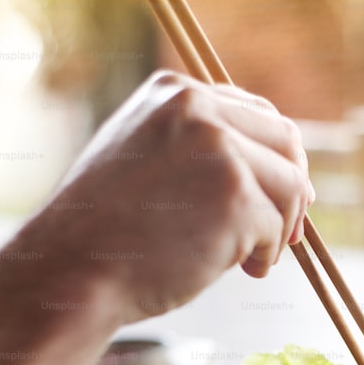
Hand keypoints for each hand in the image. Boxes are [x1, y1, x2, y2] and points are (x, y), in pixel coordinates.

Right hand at [21, 69, 312, 321]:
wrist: (70, 270)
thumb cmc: (106, 229)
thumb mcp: (144, 158)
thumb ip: (197, 148)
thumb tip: (275, 169)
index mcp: (176, 94)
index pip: (257, 115)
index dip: (277, 159)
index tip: (279, 195)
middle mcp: (199, 109)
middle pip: (287, 143)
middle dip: (293, 190)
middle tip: (285, 232)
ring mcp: (220, 151)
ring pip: (291, 187)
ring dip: (280, 228)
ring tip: (252, 258)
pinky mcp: (236, 198)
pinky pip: (276, 229)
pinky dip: (265, 256)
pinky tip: (240, 270)